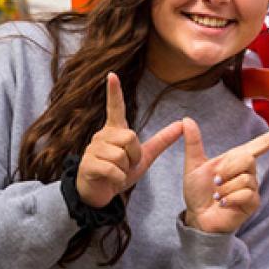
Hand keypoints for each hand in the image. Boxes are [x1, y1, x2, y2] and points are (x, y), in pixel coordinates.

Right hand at [76, 74, 183, 208]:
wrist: (101, 194)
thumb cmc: (120, 172)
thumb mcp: (144, 156)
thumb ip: (162, 140)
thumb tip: (182, 124)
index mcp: (115, 131)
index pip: (115, 108)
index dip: (114, 92)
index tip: (112, 74)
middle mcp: (102, 136)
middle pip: (130, 137)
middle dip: (134, 155)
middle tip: (126, 165)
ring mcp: (92, 149)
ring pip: (121, 154)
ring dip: (124, 169)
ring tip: (116, 172)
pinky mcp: (87, 165)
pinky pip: (112, 169)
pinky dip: (118, 178)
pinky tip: (110, 180)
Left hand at [181, 118, 268, 234]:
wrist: (197, 217)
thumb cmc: (198, 192)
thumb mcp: (193, 165)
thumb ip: (193, 143)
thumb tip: (187, 120)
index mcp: (238, 158)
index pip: (264, 142)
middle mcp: (249, 171)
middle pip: (248, 158)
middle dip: (227, 169)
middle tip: (216, 181)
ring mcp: (253, 187)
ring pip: (244, 179)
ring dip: (225, 188)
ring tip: (218, 196)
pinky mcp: (253, 202)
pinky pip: (246, 194)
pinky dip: (229, 199)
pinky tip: (223, 203)